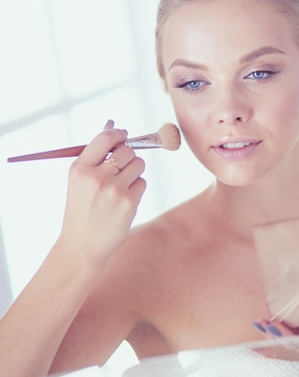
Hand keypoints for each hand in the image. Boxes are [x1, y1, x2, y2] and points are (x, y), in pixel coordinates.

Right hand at [58, 120, 145, 261]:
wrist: (83, 243)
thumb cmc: (82, 209)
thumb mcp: (78, 181)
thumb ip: (95, 158)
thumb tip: (117, 133)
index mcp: (80, 169)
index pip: (104, 138)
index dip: (118, 134)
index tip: (123, 136)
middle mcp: (97, 178)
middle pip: (127, 150)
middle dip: (128, 155)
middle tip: (122, 166)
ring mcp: (114, 190)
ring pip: (139, 165)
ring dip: (134, 172)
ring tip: (120, 185)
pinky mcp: (129, 202)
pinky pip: (142, 183)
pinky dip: (136, 188)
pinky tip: (123, 200)